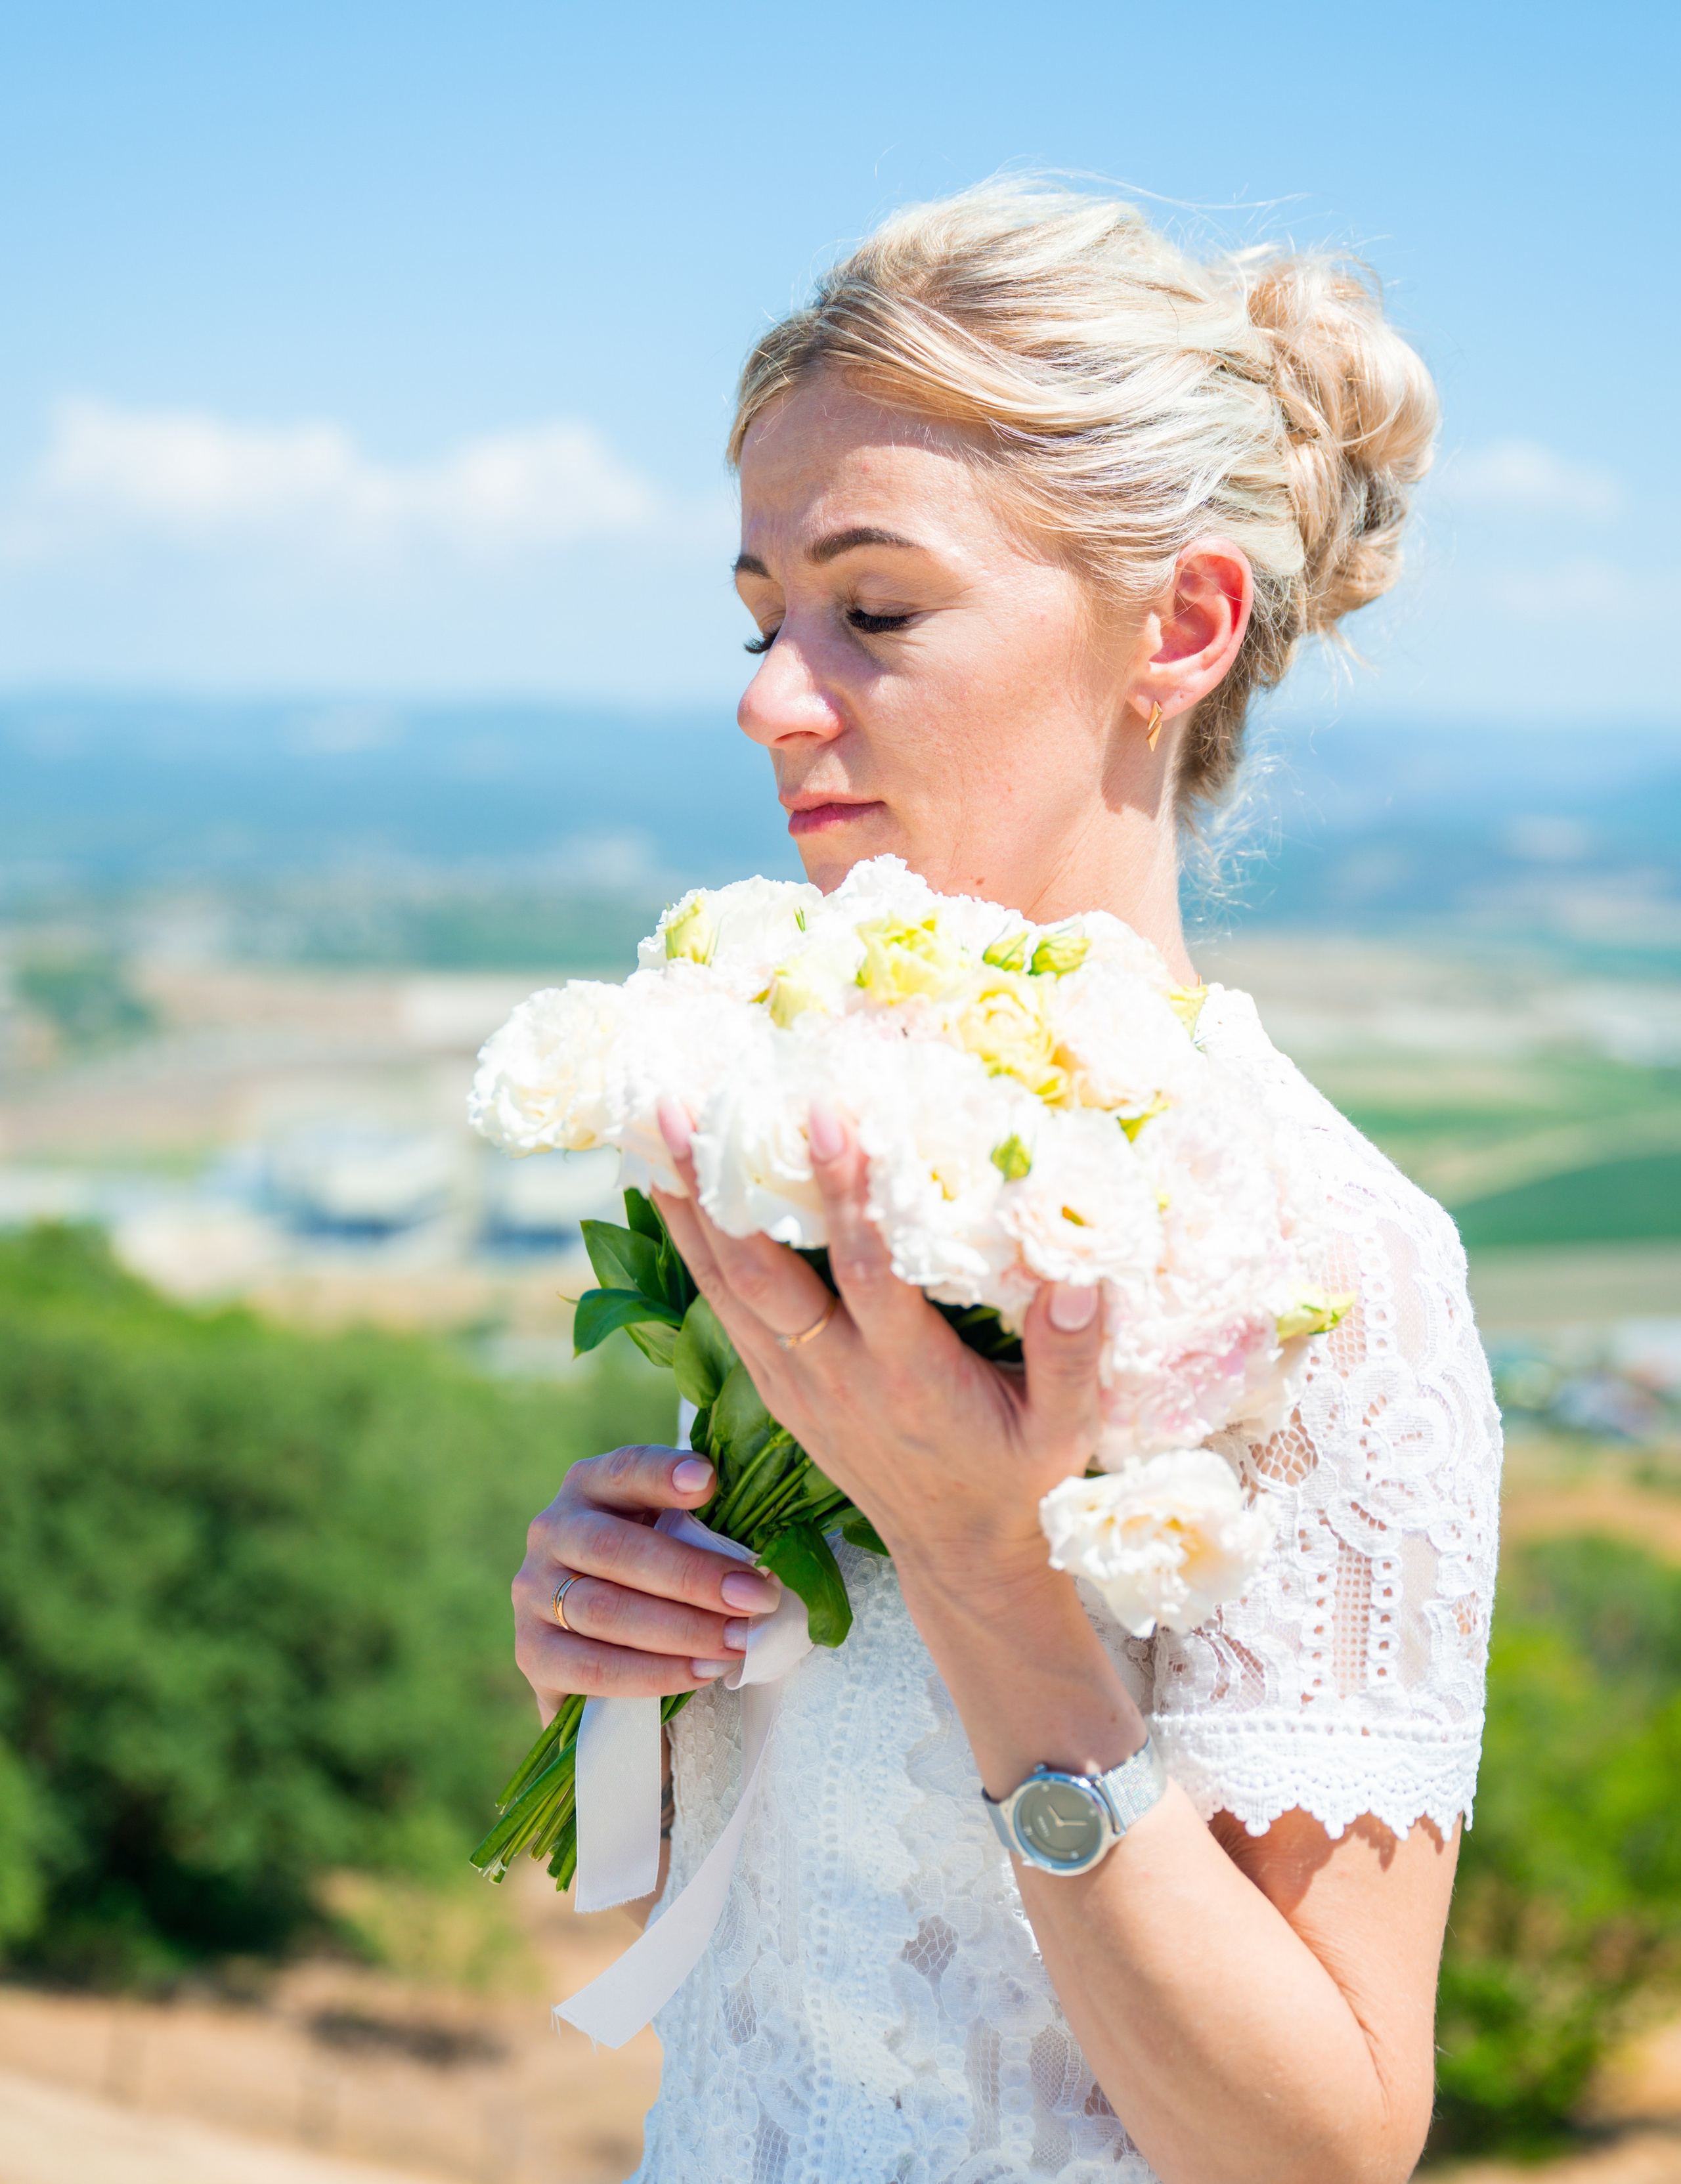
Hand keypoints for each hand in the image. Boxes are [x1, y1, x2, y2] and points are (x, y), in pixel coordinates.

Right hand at [512, 1444, 783, 1723]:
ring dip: (680, 1630)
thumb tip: (767, 1553)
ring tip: (738, 1642)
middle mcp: (552, 1529)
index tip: (710, 1480)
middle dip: (693, 1576)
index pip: (626, 1470)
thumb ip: (701, 1529)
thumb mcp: (672, 1535)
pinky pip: (591, 1666)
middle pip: (616, 1548)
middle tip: (756, 1597)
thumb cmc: (656, 1576)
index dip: (664, 1474)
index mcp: (591, 1485)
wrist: (604, 1644)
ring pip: (604, 1609)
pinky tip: (701, 1672)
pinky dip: (652, 1673)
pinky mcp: (530, 1651)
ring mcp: (533, 1591)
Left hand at [651, 1099, 1106, 1584]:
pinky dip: (690, 1245)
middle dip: (717, 1190)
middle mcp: (835, 1373)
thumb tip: (1080, 1277)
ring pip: (722, 1286)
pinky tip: (668, 1187)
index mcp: (907, 1374)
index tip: (823, 1116)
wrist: (958, 1554)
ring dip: (684, 1205)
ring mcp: (794, 1381)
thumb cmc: (1017, 1478)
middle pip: (760, 1274)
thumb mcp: (1063, 1432)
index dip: (844, 1196)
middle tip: (683, 1107)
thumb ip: (1072, 1355)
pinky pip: (720, 1307)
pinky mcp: (774, 1385)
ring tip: (655, 1124)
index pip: (866, 1271)